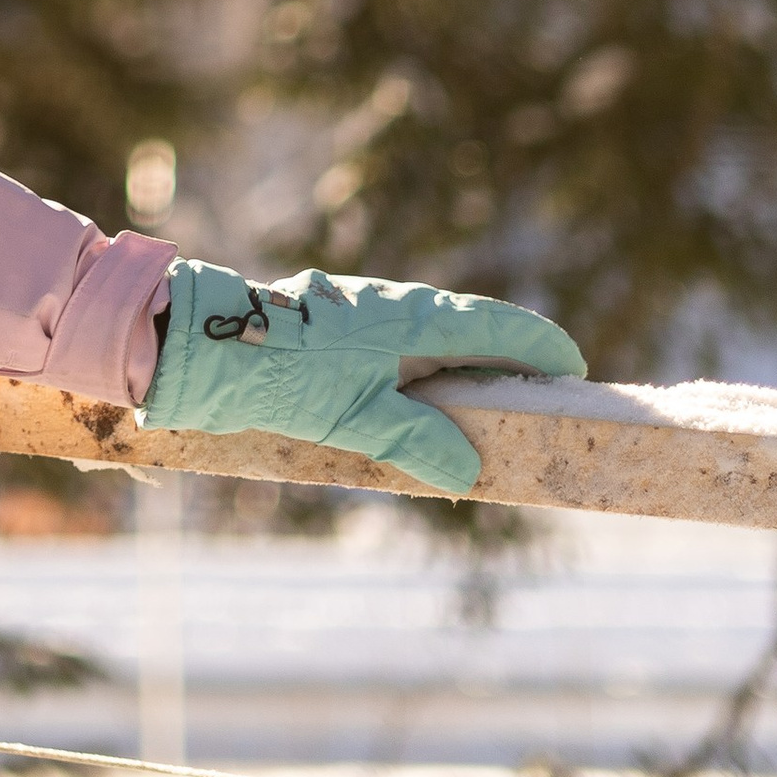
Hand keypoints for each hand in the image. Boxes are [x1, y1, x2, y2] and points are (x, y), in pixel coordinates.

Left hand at [139, 259, 582, 496]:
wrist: (202, 342)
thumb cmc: (283, 376)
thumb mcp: (359, 419)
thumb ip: (419, 442)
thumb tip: (468, 471)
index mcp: (412, 318)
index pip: (497, 326)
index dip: (540, 347)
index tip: (574, 369)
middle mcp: (391, 305)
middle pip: (468, 328)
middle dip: (507, 358)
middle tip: (538, 395)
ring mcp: (359, 312)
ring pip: (428, 337)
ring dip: (460, 367)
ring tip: (483, 408)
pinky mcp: (330, 328)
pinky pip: (394, 348)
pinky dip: (420, 373)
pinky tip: (412, 404)